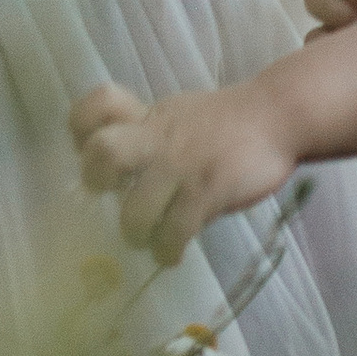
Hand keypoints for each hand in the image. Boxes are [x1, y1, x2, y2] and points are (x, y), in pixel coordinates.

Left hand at [69, 76, 296, 262]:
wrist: (274, 118)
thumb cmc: (222, 124)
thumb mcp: (176, 116)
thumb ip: (147, 134)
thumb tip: (115, 172)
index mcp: (149, 115)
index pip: (101, 103)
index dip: (81, 126)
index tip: (85, 148)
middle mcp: (159, 136)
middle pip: (104, 152)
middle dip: (96, 180)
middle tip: (108, 196)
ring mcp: (183, 164)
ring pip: (137, 206)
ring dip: (135, 231)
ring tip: (144, 238)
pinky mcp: (210, 190)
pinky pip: (177, 229)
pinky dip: (167, 249)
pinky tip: (170, 253)